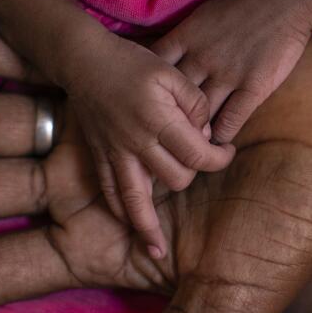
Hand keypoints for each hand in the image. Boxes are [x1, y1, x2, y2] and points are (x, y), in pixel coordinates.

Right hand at [60, 32, 234, 257]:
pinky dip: (122, 213)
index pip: (197, 154)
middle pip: (176, 178)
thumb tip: (205, 134)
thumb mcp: (172, 72)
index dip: (219, 158)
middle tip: (200, 160)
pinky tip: (132, 228)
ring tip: (158, 252)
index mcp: (158, 120)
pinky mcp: (101, 156)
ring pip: (137, 201)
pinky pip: (111, 193)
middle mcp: (137, 143)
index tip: (227, 151)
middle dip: (194, 174)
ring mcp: (116, 153)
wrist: (85, 61)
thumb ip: (195, 103)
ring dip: (148, 227)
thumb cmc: (132, 63)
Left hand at [152, 0, 311, 144]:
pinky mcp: (253, 87)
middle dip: (163, 121)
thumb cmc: (242, 5)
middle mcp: (201, 58)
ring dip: (192, 136)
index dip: (145, 93)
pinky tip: (217, 144)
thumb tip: (161, 63)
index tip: (144, 108)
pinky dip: (220, 138)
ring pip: (199, 117)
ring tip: (187, 149)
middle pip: (171, 99)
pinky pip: (229, 122)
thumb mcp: (201, 16)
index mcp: (185, 38)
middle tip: (159, 139)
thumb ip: (182, 41)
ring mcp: (227, 74)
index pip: (152, 72)